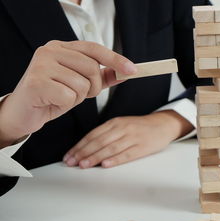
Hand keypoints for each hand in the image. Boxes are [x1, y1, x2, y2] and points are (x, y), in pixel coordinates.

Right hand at [0, 40, 136, 147]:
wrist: (24, 113)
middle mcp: (50, 51)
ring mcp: (41, 65)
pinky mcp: (36, 82)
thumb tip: (125, 73)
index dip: (116, 59)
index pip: (95, 49)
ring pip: (82, 83)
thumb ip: (102, 77)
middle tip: (78, 93)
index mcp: (61, 47)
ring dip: (77, 97)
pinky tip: (53, 102)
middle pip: (92, 68)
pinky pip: (69, 96)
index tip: (133, 70)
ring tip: (62, 97)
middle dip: (93, 87)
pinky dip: (66, 104)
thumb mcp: (80, 84)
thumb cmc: (52, 96)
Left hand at [63, 110, 193, 168]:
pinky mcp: (143, 147)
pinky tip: (106, 165)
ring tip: (84, 165)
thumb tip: (86, 149)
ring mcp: (133, 137)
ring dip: (95, 157)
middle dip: (83, 152)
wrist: (163, 124)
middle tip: (72, 162)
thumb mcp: (121, 125)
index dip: (79, 146)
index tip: (69, 156)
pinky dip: (115, 160)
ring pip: (110, 148)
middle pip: (99, 141)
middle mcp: (122, 128)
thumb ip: (106, 134)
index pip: (93, 135)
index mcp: (115, 122)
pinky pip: (127, 154)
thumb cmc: (140, 127)